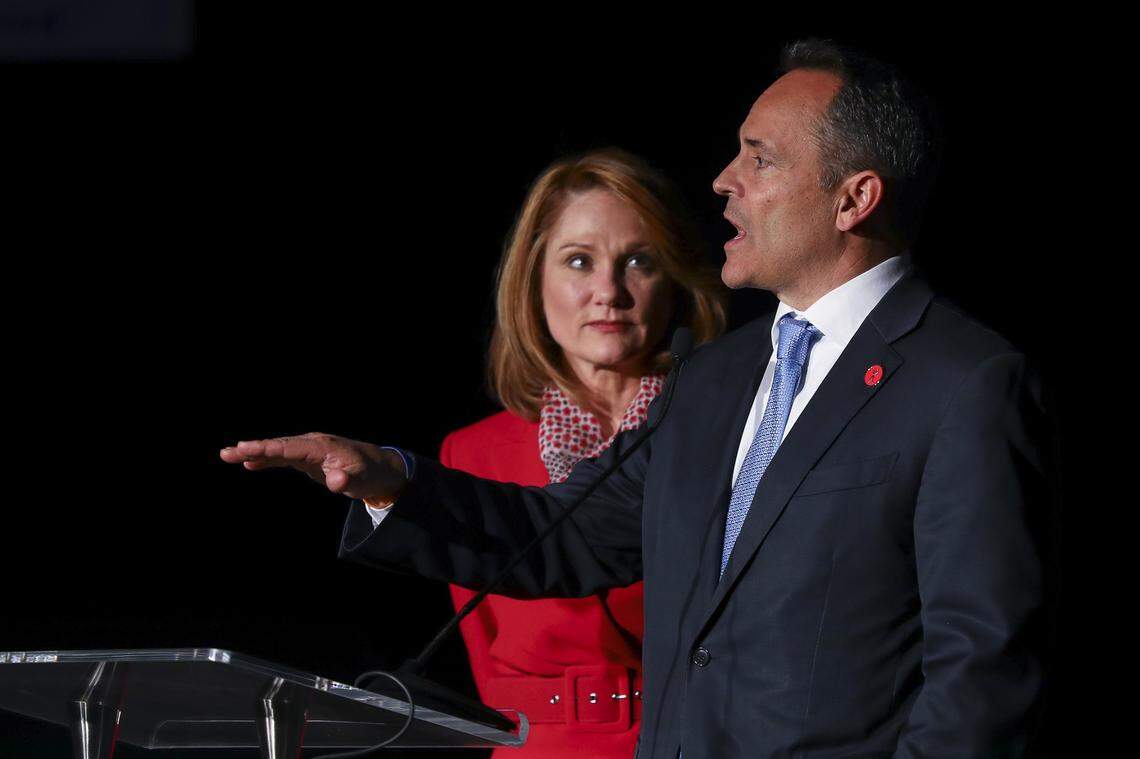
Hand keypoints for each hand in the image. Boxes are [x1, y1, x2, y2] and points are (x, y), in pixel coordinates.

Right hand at [219, 433, 407, 504]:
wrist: (379, 469)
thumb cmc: (369, 474)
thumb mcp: (361, 480)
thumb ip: (346, 480)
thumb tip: (335, 481)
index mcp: (322, 446)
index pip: (290, 447)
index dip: (267, 448)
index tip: (246, 449)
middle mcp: (313, 444)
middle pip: (279, 445)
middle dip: (253, 448)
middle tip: (227, 452)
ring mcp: (309, 450)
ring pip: (278, 449)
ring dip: (254, 452)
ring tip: (228, 455)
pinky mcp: (308, 458)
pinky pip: (283, 457)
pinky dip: (266, 459)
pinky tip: (249, 464)